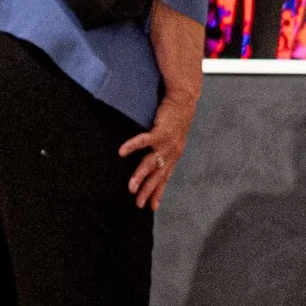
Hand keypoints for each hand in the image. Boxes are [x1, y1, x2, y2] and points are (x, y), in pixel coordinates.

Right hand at [119, 92, 192, 211]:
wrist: (184, 98)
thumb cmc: (175, 115)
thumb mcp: (172, 136)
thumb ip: (163, 146)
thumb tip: (154, 154)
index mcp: (173, 154)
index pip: (165, 178)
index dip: (158, 192)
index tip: (152, 206)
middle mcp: (171, 152)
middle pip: (158, 176)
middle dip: (148, 191)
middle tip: (139, 204)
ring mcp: (166, 143)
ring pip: (151, 164)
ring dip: (140, 177)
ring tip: (131, 188)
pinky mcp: (160, 131)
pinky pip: (144, 141)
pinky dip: (132, 146)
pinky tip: (121, 152)